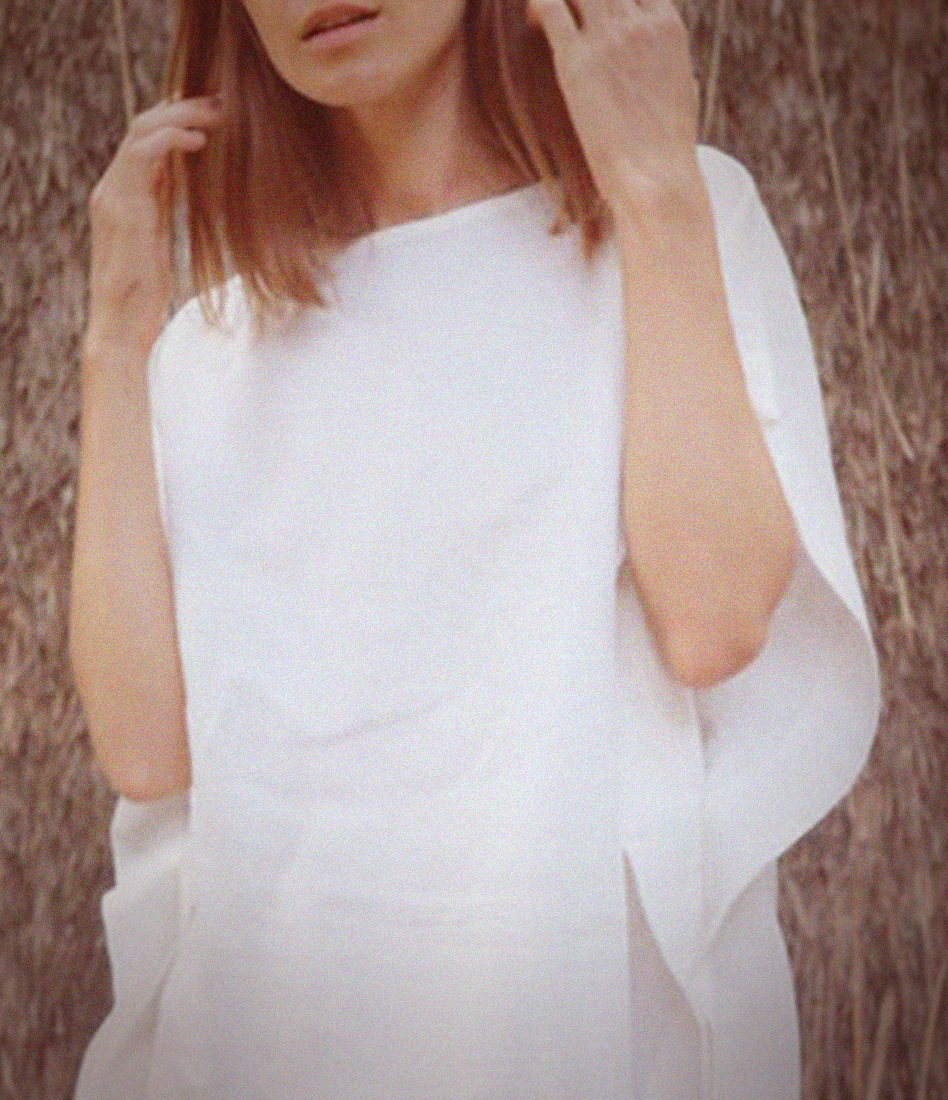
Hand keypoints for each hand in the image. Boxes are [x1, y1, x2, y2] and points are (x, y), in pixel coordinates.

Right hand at [86, 96, 221, 353]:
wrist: (122, 324)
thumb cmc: (145, 296)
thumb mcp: (158, 243)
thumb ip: (163, 212)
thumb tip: (187, 189)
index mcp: (123, 196)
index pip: (145, 141)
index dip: (177, 121)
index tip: (213, 115)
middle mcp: (113, 189)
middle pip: (142, 126)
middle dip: (182, 109)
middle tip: (222, 103)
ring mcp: (114, 195)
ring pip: (141, 131)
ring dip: (180, 116)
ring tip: (217, 113)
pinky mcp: (123, 206)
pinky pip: (142, 155)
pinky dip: (170, 140)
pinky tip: (199, 140)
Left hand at [526, 0, 700, 215]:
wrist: (656, 174)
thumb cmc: (669, 146)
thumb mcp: (683, 91)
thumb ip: (673, 66)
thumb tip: (676, 69)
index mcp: (666, 26)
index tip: (597, 5)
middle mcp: (637, 23)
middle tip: (571, 11)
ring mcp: (607, 38)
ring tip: (543, 12)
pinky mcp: (575, 60)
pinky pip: (551, 9)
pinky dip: (537, 5)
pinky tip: (531, 19)